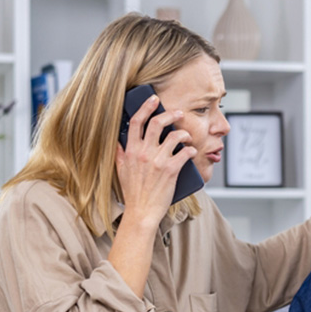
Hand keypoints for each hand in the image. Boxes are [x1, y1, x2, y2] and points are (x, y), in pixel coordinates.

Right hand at [115, 94, 194, 227]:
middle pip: (158, 123)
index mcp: (130, 150)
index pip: (137, 121)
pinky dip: (191, 150)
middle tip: (178, 113)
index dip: (146, 107)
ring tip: (187, 137)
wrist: (141, 212)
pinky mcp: (171, 170)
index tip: (154, 100)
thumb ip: (120, 153)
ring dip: (184, 133)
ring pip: (175, 136)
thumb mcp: (120, 170)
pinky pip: (185, 152)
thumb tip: (119, 142)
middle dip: (170, 114)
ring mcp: (158, 160)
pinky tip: (192, 152)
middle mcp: (144, 152)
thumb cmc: (133, 193)